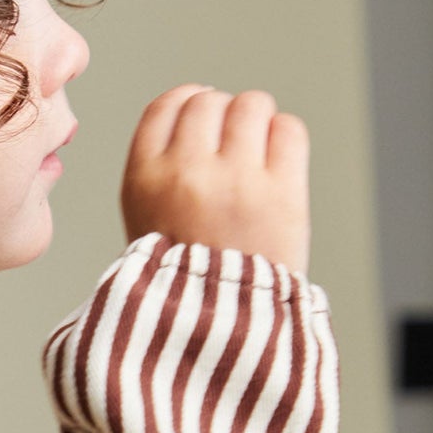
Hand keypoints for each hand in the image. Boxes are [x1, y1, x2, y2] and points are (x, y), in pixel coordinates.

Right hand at [120, 84, 310, 276]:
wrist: (221, 331)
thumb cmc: (185, 283)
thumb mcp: (144, 224)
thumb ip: (161, 167)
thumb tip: (201, 106)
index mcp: (143, 180)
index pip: (168, 104)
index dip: (189, 103)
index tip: (202, 119)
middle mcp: (186, 173)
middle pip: (210, 101)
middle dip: (223, 119)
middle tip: (231, 156)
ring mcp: (236, 180)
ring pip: (252, 104)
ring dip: (257, 125)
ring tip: (255, 162)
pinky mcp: (281, 192)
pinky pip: (288, 129)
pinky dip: (285, 141)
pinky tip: (277, 171)